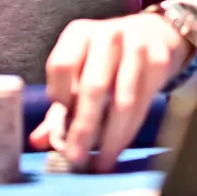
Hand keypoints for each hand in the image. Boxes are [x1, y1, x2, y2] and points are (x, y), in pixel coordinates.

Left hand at [29, 12, 190, 172]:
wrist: (154, 34)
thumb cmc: (107, 58)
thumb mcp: (81, 68)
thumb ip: (60, 101)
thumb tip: (37, 141)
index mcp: (79, 33)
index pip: (62, 65)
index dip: (59, 94)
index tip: (62, 118)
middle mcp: (107, 36)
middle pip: (93, 86)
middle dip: (84, 127)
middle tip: (76, 157)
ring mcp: (137, 47)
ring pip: (123, 100)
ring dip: (111, 137)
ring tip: (101, 162)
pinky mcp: (160, 62)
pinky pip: (143, 104)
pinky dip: (130, 130)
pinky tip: (120, 146)